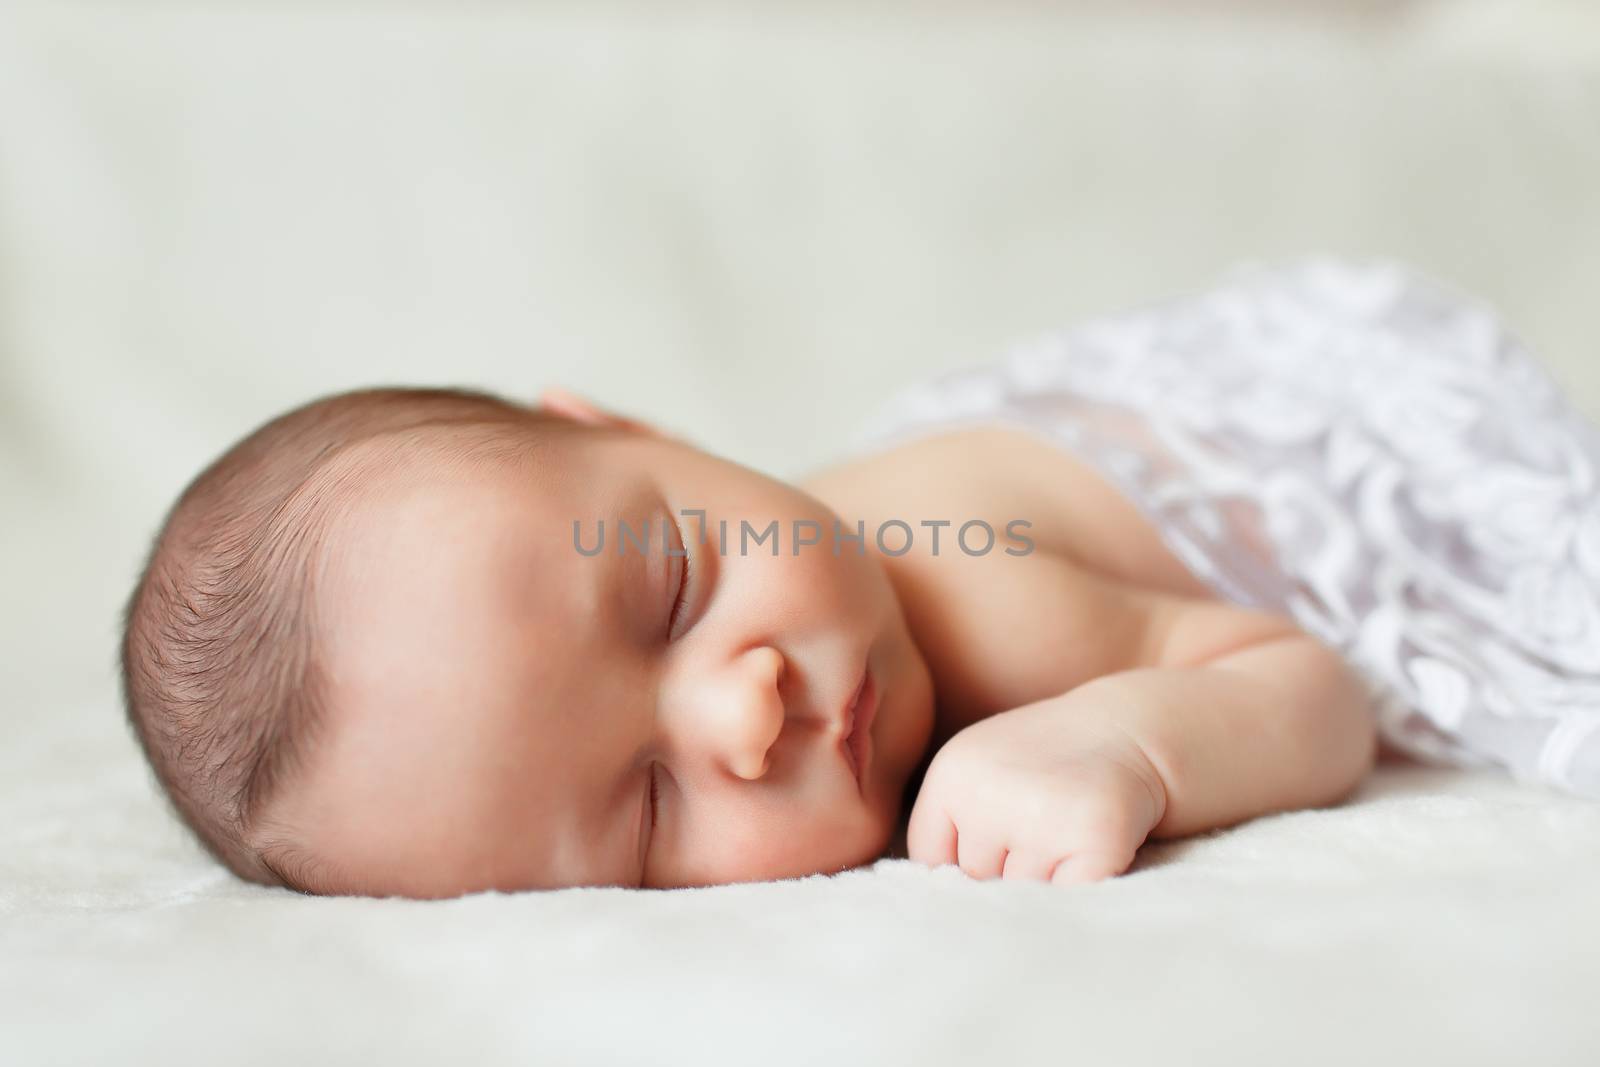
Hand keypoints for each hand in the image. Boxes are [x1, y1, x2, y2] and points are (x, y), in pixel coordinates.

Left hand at [906, 696, 1166, 884]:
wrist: (1129, 731)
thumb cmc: (1048, 764)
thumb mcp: (979, 774)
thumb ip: (948, 830)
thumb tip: (944, 913)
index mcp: (952, 773)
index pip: (932, 863)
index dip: (967, 861)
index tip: (999, 839)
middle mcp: (988, 793)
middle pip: (978, 884)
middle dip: (1007, 871)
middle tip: (1043, 826)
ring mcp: (1042, 816)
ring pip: (1022, 896)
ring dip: (1047, 879)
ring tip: (1067, 832)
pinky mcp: (1095, 838)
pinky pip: (1069, 901)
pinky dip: (1082, 888)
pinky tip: (1091, 849)